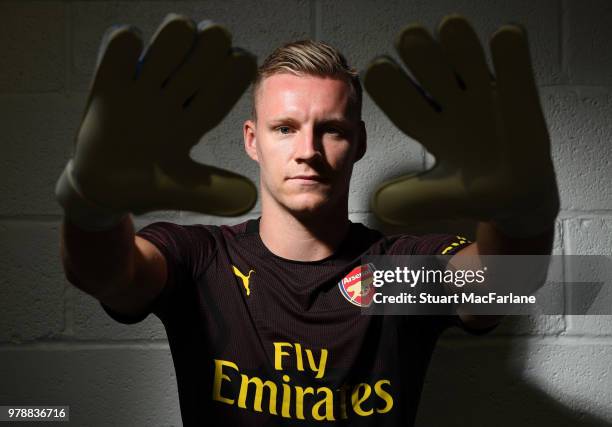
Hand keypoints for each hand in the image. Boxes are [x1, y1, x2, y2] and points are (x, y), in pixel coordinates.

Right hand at [57, 14, 256, 217]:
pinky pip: (121, 45)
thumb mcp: (183, 190)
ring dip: (175, 40)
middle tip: (199, 65)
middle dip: (210, 49)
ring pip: (172, 39)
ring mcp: (144, 88)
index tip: (240, 65)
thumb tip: (250, 198)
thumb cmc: (147, 187)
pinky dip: (127, 41)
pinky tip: (129, 54)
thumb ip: (216, 193)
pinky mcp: (109, 83)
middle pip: (206, 52)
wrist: (102, 189)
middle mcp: (175, 97)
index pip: (227, 85)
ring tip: (165, 61)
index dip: (236, 72)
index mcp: (196, 120)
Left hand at [363, 15, 558, 232]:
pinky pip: (513, 62)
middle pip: (429, 69)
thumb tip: (377, 205)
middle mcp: (449, 104)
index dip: (389, 86)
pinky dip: (510, 50)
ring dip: (458, 43)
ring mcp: (483, 95)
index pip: (399, 99)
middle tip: (410, 40)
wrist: (517, 198)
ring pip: (466, 57)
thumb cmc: (470, 195)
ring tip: (451, 29)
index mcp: (424, 124)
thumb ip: (407, 201)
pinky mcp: (518, 92)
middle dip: (420, 55)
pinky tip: (505, 40)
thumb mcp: (435, 201)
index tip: (378, 70)